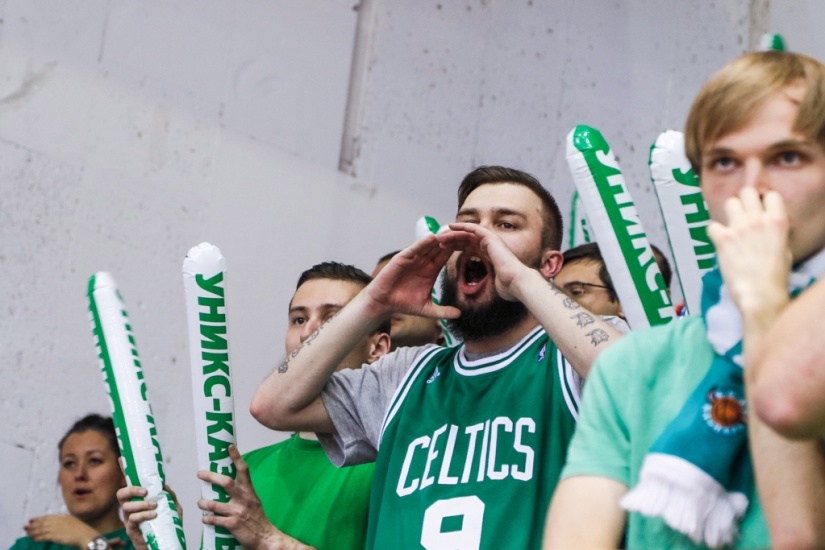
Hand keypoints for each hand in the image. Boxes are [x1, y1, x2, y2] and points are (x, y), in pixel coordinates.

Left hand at [24, 514, 99, 548]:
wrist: (86, 536)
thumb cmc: (83, 531)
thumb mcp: (73, 523)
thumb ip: (65, 523)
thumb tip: (57, 525)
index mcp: (63, 517)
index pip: (47, 517)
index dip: (38, 519)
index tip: (31, 520)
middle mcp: (58, 521)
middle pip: (42, 522)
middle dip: (33, 525)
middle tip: (26, 527)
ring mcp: (56, 528)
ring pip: (41, 529)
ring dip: (33, 531)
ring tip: (27, 533)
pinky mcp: (55, 535)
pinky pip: (43, 536)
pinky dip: (37, 537)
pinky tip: (33, 539)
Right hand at [116, 484, 181, 549]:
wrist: (163, 542)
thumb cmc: (165, 525)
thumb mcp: (172, 509)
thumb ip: (170, 497)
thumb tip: (165, 485)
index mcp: (138, 501)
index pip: (129, 488)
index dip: (129, 481)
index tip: (139, 478)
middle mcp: (131, 509)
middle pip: (121, 495)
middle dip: (131, 490)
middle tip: (145, 492)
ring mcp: (129, 519)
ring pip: (126, 507)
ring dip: (141, 504)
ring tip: (154, 506)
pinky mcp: (131, 529)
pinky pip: (132, 519)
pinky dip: (142, 515)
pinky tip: (153, 515)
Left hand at [197, 445, 311, 549]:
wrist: (266, 537)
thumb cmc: (258, 519)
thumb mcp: (254, 501)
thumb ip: (242, 493)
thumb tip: (227, 485)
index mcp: (249, 491)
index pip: (243, 470)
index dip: (236, 458)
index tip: (229, 447)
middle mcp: (243, 499)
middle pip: (226, 482)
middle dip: (210, 476)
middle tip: (200, 474)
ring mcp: (237, 512)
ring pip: (214, 504)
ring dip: (203, 503)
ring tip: (200, 502)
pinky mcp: (232, 524)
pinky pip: (214, 519)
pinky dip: (207, 519)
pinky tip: (205, 518)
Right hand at [365, 234, 460, 318]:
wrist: (384, 302)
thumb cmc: (404, 303)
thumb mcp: (427, 309)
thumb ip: (443, 311)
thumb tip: (459, 315)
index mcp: (431, 269)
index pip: (447, 255)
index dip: (458, 248)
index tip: (471, 243)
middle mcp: (424, 260)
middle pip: (440, 246)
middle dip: (452, 239)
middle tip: (466, 231)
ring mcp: (413, 258)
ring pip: (429, 245)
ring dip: (440, 238)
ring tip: (453, 231)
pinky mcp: (403, 258)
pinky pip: (415, 249)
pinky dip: (423, 243)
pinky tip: (432, 238)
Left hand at [437, 223, 532, 300]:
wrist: (517, 282)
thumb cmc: (507, 286)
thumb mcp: (490, 282)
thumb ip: (483, 281)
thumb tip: (475, 291)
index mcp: (489, 254)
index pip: (469, 247)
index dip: (456, 247)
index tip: (444, 249)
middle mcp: (490, 245)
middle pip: (466, 239)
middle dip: (452, 240)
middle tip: (439, 242)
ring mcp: (491, 240)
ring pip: (468, 233)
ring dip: (454, 233)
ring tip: (441, 236)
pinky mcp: (491, 238)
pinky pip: (474, 229)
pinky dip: (462, 226)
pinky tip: (451, 226)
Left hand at [707, 188, 790, 315]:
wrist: (760, 293)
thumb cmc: (776, 276)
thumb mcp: (785, 249)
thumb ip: (776, 233)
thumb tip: (768, 227)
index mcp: (778, 222)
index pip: (771, 195)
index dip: (763, 201)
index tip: (759, 209)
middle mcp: (758, 220)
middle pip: (747, 192)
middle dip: (744, 201)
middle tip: (742, 214)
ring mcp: (739, 228)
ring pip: (729, 202)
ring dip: (729, 213)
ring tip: (730, 226)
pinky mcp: (723, 239)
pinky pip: (711, 225)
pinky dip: (714, 233)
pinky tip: (718, 241)